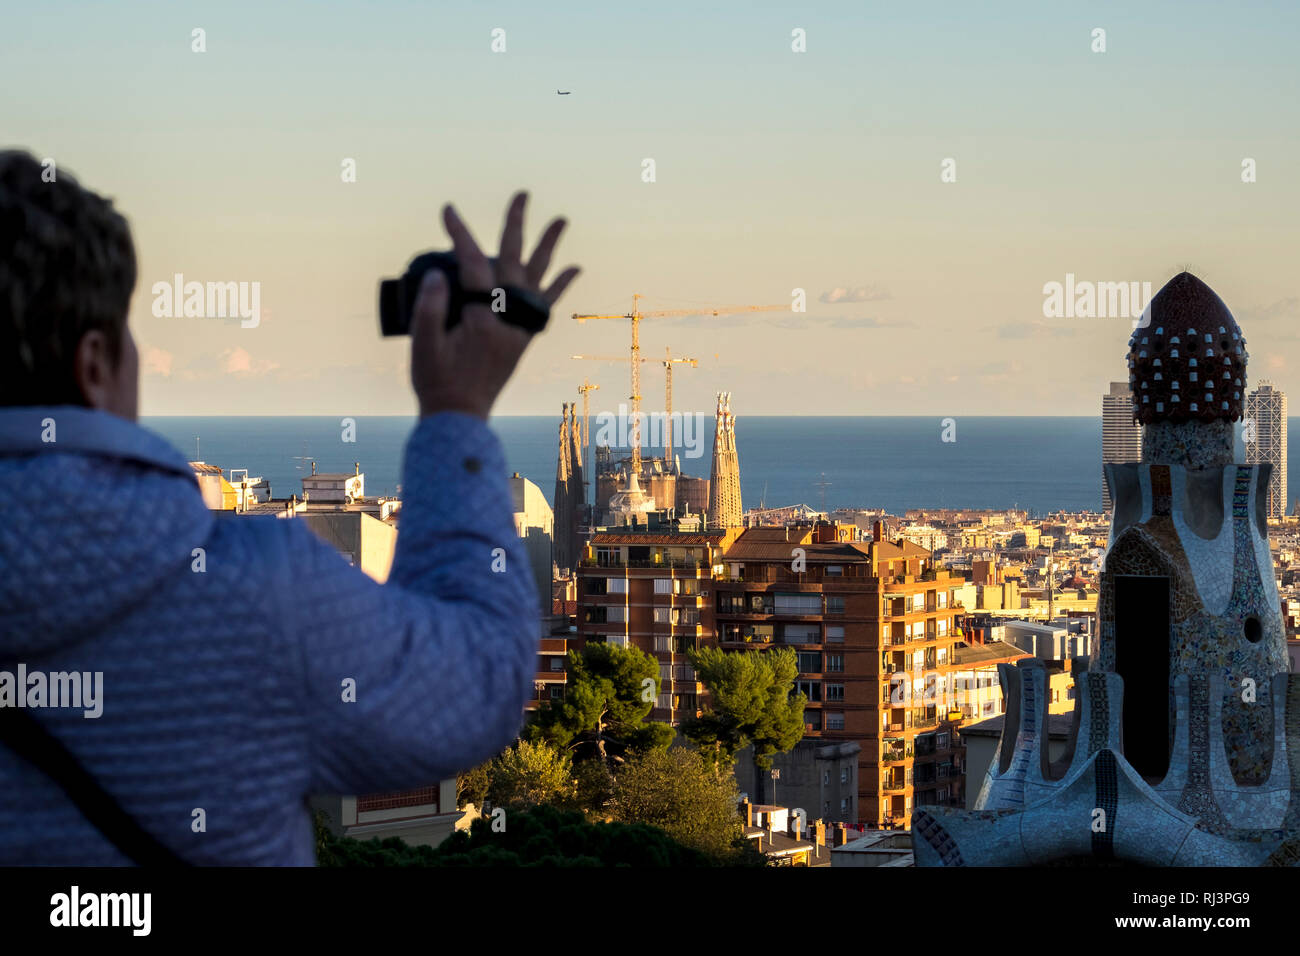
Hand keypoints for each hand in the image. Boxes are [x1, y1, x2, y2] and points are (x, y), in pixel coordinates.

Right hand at [411, 191, 579, 419]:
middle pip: (514, 262)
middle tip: (523, 194)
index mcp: (481, 318)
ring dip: (549, 248)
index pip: (473, 265)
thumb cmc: (436, 383)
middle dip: (517, 226)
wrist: (460, 418)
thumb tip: (439, 273)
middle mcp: (508, 319)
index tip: (448, 210)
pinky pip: (547, 306)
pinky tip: (574, 268)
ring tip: (561, 219)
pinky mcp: (524, 338)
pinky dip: (559, 286)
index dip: (461, 234)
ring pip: (537, 278)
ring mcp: (519, 328)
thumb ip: (429, 309)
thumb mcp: (422, 347)